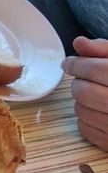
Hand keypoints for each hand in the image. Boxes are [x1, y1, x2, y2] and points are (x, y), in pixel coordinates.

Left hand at [62, 36, 107, 150]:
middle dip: (79, 83)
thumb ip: (104, 50)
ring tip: (97, 96)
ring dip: (82, 102)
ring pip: (81, 111)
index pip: (95, 69)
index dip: (77, 64)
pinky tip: (100, 112)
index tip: (68, 63)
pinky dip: (87, 120)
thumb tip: (79, 43)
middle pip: (83, 91)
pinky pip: (85, 129)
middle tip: (85, 80)